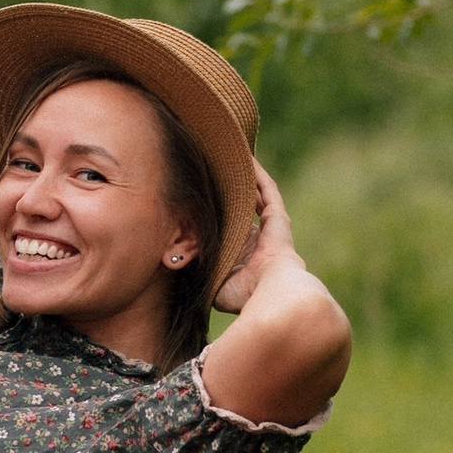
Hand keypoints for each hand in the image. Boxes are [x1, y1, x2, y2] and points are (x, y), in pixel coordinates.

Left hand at [212, 156, 292, 312]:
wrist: (271, 294)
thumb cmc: (242, 295)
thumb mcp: (214, 283)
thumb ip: (200, 272)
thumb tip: (174, 262)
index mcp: (245, 256)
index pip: (230, 230)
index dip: (218, 216)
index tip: (201, 202)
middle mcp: (259, 239)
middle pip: (241, 209)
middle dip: (229, 192)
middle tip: (213, 174)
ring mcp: (270, 227)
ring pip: (255, 196)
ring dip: (244, 179)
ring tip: (228, 159)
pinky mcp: (278, 217)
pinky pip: (268, 189)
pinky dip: (258, 174)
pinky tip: (247, 157)